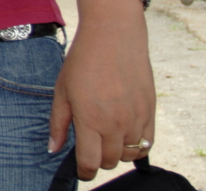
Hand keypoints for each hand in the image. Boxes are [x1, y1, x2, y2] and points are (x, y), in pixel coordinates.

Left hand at [50, 0, 155, 179]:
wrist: (114, 34)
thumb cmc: (83, 60)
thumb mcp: (62, 90)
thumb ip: (58, 123)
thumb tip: (54, 149)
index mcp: (90, 119)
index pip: (90, 163)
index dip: (84, 171)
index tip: (81, 169)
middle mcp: (116, 123)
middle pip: (109, 162)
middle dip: (98, 159)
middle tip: (90, 144)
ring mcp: (136, 118)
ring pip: (128, 155)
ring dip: (116, 152)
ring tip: (106, 134)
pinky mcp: (150, 111)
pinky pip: (148, 144)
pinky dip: (136, 146)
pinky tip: (125, 133)